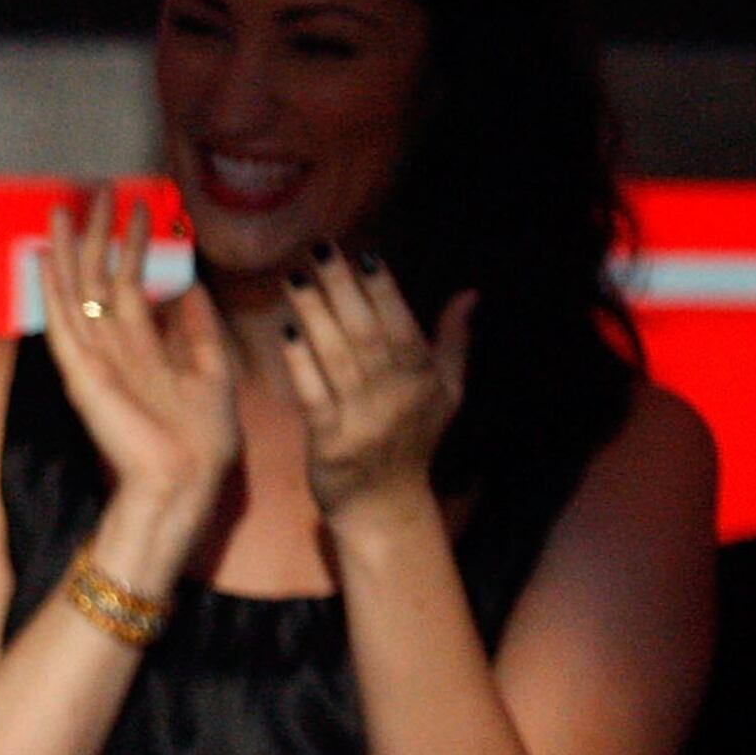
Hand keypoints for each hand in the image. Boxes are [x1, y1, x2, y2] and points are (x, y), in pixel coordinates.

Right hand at [33, 188, 238, 567]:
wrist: (187, 480)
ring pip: (76, 292)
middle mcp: (112, 348)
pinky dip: (53, 291)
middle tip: (96, 188)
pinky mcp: (83, 374)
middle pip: (97, 279)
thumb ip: (199, 330)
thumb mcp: (214, 370)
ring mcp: (94, 360)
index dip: (133, 244)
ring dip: (68, 249)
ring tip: (61, 207)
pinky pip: (64, 324)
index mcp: (142, 348)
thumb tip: (190, 287)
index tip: (140, 206)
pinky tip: (45, 258)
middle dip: (96, 233)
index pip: (130, 284)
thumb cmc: (202, 439)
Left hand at [283, 244, 473, 519]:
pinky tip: (286, 332)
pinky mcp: (330, 441)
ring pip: (338, 357)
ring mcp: (363, 418)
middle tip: (320, 249)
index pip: (402, 323)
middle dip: (343, 288)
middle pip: (367, 331)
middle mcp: (396, 394)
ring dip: (315, 314)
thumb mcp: (447, 392)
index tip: (365, 254)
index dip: (384, 288)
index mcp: (424, 378)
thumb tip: (470, 293)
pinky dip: (300, 363)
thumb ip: (454, 341)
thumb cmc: (414, 441)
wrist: (384, 505)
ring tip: (295, 278)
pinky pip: (314, 395)